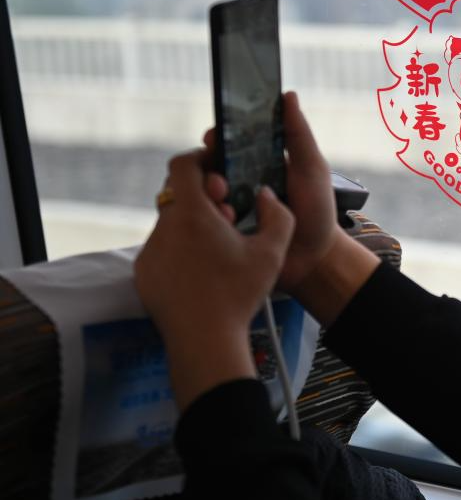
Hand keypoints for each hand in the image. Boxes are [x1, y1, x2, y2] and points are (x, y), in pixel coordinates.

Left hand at [134, 149, 294, 409]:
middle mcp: (163, 228)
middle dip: (203, 197)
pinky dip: (182, 249)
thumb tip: (266, 196)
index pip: (182, 165)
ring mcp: (150, 252)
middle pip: (177, 195)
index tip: (218, 167)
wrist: (205, 341)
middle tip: (228, 213)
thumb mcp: (272, 251)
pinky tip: (204, 271)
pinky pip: (163, 249)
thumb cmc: (238, 294)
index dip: (200, 158)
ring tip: (221, 248)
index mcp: (190, 214)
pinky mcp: (144, 275)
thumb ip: (277, 214)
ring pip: (171, 223)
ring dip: (194, 225)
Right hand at [203, 91, 337, 292]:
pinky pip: (200, 224)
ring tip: (225, 204)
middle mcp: (235, 185)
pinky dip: (205, 220)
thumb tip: (288, 95)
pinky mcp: (221, 237)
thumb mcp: (312, 169)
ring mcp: (226, 211)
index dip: (216, 139)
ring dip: (206, 195)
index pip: (225, 144)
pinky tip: (223, 223)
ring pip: (198, 194)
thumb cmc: (317, 211)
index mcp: (254, 165)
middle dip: (206, 170)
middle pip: (205, 168)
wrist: (316, 260)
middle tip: (219, 180)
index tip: (214, 137)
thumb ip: (298, 135)